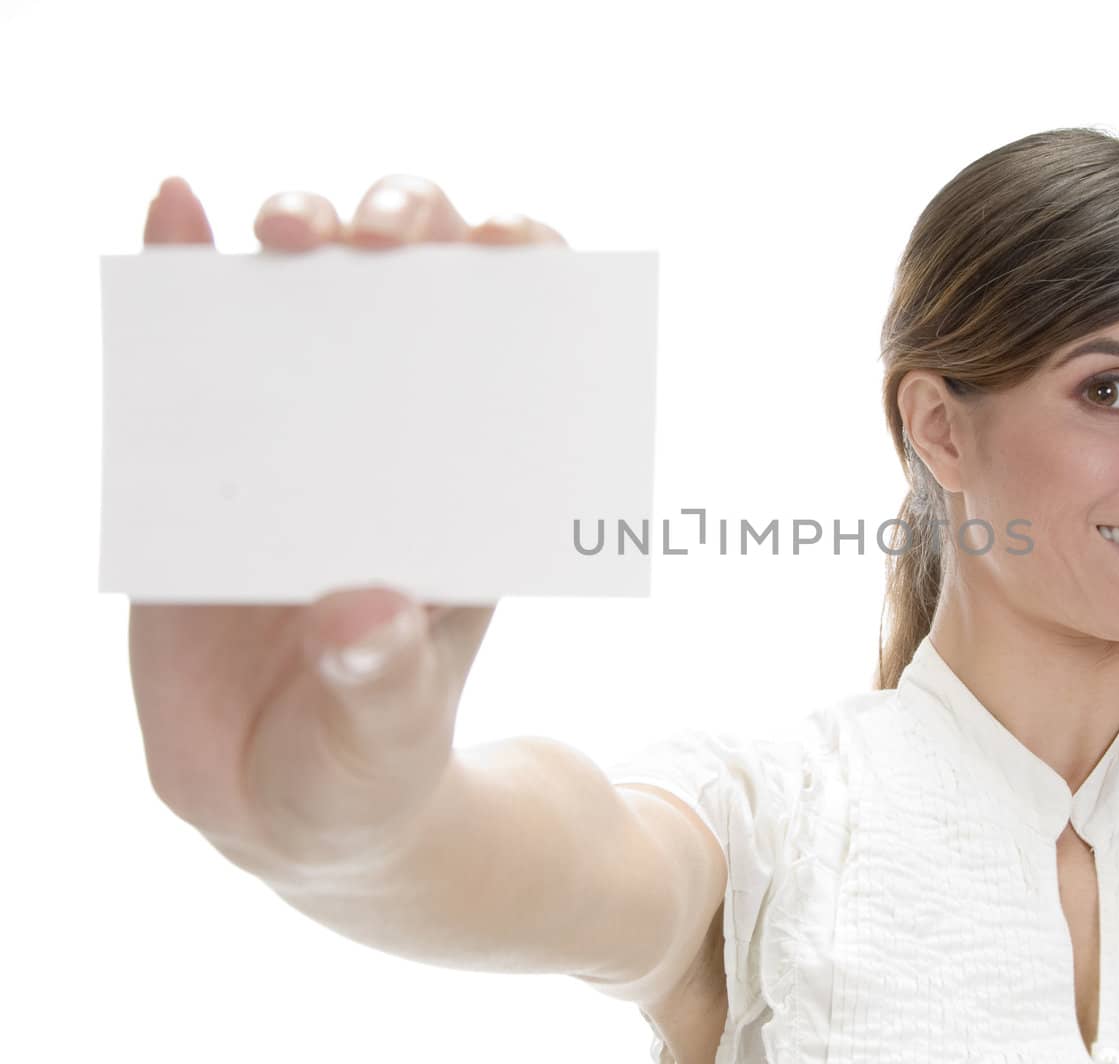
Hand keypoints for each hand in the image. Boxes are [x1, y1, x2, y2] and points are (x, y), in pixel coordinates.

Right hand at [132, 175, 564, 882]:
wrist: (272, 798)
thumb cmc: (363, 764)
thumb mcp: (381, 739)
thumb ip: (378, 689)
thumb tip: (362, 613)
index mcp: (469, 496)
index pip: (518, 356)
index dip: (526, 279)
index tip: (507, 248)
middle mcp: (393, 446)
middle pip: (417, 293)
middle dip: (411, 231)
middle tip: (385, 238)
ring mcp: (297, 443)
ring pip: (309, 297)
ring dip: (304, 233)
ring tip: (289, 230)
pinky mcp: (203, 457)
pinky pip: (193, 348)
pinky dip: (183, 270)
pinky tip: (172, 210)